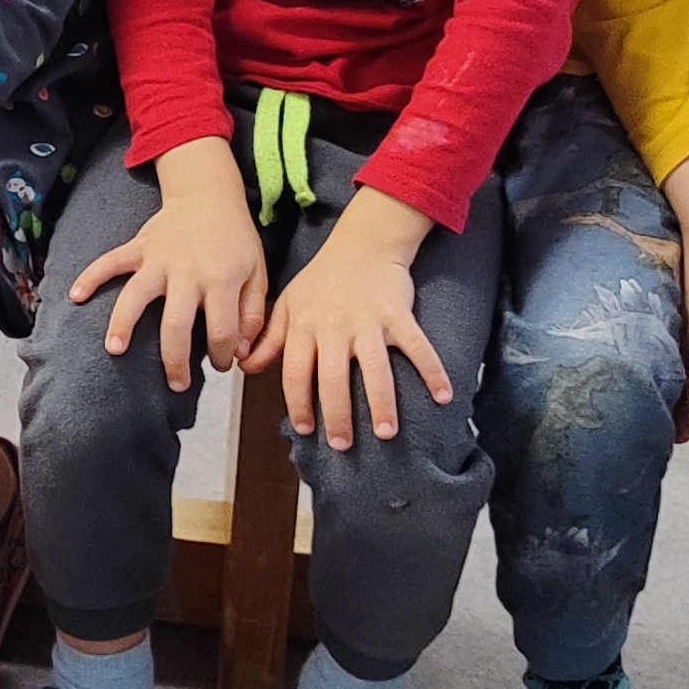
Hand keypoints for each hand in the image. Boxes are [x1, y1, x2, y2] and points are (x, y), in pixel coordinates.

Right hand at [69, 138, 269, 392]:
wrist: (209, 195)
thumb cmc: (236, 240)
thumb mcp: (258, 274)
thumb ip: (253, 314)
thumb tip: (240, 353)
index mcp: (222, 279)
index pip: (221, 330)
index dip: (222, 355)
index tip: (221, 364)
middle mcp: (188, 271)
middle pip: (176, 324)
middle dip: (175, 361)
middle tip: (176, 385)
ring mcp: (159, 259)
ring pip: (136, 295)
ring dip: (123, 323)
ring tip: (114, 350)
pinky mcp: (139, 247)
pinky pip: (111, 261)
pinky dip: (91, 277)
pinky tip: (76, 296)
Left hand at [247, 189, 443, 448]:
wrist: (362, 243)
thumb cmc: (322, 278)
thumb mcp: (288, 304)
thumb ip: (269, 339)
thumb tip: (244, 368)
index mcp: (305, 326)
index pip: (296, 372)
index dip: (299, 403)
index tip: (305, 430)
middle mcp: (334, 327)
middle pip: (334, 378)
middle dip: (338, 415)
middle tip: (343, 445)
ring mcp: (368, 321)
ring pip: (374, 368)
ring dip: (381, 402)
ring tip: (386, 433)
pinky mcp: (398, 314)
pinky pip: (417, 346)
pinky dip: (433, 370)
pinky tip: (444, 397)